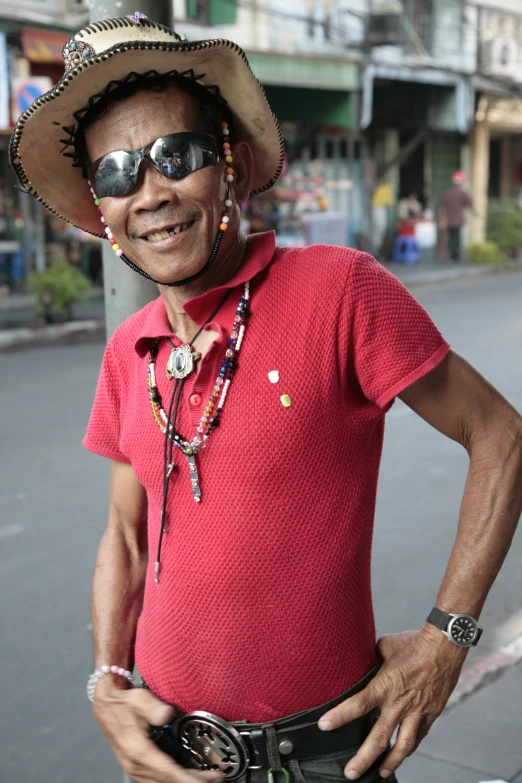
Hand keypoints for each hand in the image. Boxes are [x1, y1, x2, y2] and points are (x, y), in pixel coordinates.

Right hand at [93, 676, 223, 782]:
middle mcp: (135, 765)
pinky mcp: (136, 767)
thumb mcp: (139, 699)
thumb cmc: (123, 703)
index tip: (209, 779)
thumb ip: (153, 707)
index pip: (169, 773)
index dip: (190, 779)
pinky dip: (173, 779)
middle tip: (215, 778)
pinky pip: (157, 780)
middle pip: (168, 782)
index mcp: (138, 751)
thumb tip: (167, 714)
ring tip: (205, 778)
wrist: (107, 705)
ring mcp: (135, 768)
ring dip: (184, 781)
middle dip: (193, 782)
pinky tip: (187, 774)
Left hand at [318, 627, 467, 778]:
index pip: (358, 704)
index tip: (324, 726)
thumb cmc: (413, 643)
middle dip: (363, 758)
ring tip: (380, 773)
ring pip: (403, 745)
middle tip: (351, 773)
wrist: (444, 646)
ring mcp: (417, 711)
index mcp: (385, 685)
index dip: (339, 716)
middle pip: (378, 737)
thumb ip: (372, 660)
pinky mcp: (431, 714)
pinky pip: (419, 736)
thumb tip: (363, 662)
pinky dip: (409, 747)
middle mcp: (399, 703)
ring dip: (390, 762)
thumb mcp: (385, 647)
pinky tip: (402, 754)